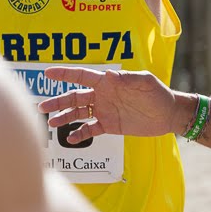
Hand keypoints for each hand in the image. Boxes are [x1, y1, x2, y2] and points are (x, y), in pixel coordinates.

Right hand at [40, 66, 177, 139]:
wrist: (168, 114)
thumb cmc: (157, 93)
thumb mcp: (144, 82)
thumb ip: (127, 78)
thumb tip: (109, 75)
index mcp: (107, 83)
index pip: (81, 76)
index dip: (65, 74)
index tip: (47, 73)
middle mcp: (102, 96)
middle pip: (74, 97)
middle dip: (58, 101)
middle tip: (42, 107)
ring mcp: (104, 111)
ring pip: (78, 114)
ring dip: (64, 118)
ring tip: (50, 123)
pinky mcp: (109, 126)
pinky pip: (90, 130)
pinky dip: (80, 134)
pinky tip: (70, 138)